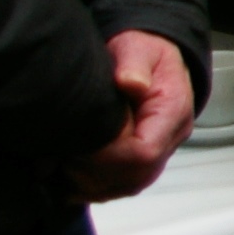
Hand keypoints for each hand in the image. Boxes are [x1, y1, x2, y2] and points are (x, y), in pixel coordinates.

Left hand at [69, 31, 193, 202]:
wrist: (151, 54)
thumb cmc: (143, 50)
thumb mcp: (138, 48)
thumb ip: (134, 65)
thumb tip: (130, 83)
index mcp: (172, 112)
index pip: (144, 153)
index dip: (107, 157)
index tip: (77, 145)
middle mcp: (171, 137)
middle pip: (136, 177)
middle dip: (94, 174)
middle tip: (62, 157)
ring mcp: (159, 150)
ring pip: (129, 186)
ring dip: (91, 183)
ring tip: (61, 167)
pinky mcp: (144, 157)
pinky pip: (123, 185)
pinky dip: (93, 185)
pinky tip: (68, 176)